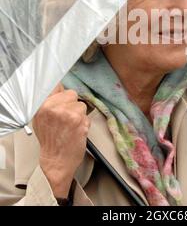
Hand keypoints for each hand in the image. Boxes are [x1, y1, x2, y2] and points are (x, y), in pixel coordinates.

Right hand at [33, 83, 89, 197]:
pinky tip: (76, 131)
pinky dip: (84, 122)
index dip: (62, 91)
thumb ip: (48, 102)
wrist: (57, 161)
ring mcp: (69, 114)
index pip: (57, 86)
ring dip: (79, 114)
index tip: (64, 94)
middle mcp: (55, 108)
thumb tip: (59, 87)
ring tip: (70, 126)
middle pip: (71, 93)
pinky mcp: (80, 121)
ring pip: (81, 105)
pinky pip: (87, 115)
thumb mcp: (40, 119)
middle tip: (66, 118)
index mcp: (43, 106)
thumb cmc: (49, 141)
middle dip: (71, 104)